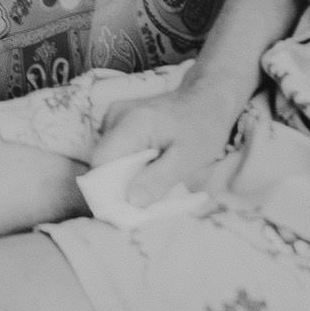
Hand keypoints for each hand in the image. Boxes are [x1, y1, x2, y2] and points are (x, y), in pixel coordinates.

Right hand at [88, 82, 241, 204]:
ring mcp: (116, 115)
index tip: (122, 212)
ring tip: (148, 186)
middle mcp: (117, 115)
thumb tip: (130, 202)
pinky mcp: (120, 119)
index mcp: (133, 124)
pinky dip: (127, 165)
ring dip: (123, 176)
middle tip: (140, 205)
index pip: (101, 162)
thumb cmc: (203, 127)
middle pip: (102, 160)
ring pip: (108, 156)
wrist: (208, 98)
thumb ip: (158, 180)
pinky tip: (148, 170)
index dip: (106, 190)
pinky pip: (115, 148)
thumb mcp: (188, 159)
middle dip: (117, 186)